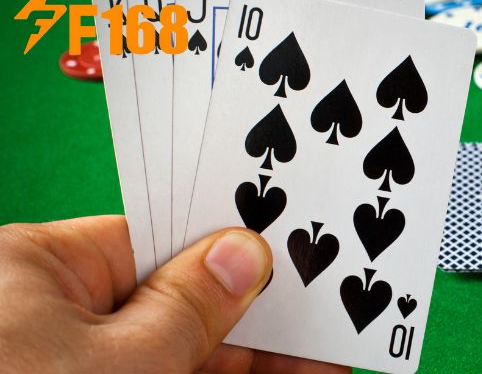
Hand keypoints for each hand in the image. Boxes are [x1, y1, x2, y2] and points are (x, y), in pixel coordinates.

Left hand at [0, 215, 349, 373]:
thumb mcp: (118, 362)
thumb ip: (188, 305)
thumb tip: (244, 253)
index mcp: (35, 272)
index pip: (152, 241)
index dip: (226, 246)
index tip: (288, 254)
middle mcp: (52, 319)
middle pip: (175, 300)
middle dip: (252, 313)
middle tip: (325, 311)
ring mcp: (77, 369)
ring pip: (181, 353)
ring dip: (252, 359)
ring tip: (325, 355)